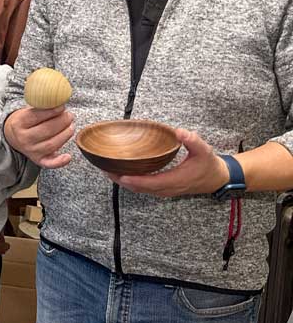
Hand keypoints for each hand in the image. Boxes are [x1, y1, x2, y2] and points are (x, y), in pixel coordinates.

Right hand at [4, 106, 74, 167]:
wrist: (13, 136)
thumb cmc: (25, 120)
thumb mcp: (27, 110)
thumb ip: (41, 106)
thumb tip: (60, 100)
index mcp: (18, 124)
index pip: (36, 116)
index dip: (52, 111)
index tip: (61, 107)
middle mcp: (23, 139)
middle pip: (46, 130)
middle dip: (62, 122)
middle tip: (70, 116)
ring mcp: (30, 151)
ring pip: (51, 145)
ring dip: (65, 135)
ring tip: (71, 126)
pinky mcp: (38, 160)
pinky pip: (49, 163)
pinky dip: (59, 162)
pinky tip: (68, 156)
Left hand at [111, 129, 227, 197]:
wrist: (216, 178)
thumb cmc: (208, 164)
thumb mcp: (204, 150)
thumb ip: (192, 140)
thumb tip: (179, 131)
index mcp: (175, 180)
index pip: (150, 183)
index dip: (134, 180)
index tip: (119, 174)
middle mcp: (166, 189)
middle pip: (138, 188)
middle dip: (121, 180)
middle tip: (104, 170)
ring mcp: (163, 191)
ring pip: (139, 189)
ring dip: (123, 182)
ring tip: (107, 171)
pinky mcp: (162, 189)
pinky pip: (142, 188)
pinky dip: (130, 182)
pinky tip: (121, 173)